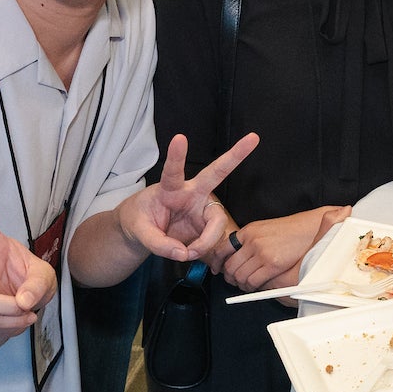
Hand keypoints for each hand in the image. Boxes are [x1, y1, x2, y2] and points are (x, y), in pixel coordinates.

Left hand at [117, 133, 258, 261]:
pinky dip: (203, 251)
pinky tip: (192, 253)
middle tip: (253, 138)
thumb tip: (183, 253)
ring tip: (189, 254)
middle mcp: (192, 194)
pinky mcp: (208, 224)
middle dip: (235, 155)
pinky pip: (214, 240)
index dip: (176, 156)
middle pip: (216, 173)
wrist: (145, 231)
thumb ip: (158, 243)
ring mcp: (203, 208)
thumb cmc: (140, 221)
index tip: (180, 137)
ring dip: (206, 242)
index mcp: (170, 189)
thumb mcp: (140, 232)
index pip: (173, 171)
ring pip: (217, 223)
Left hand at [223, 205, 350, 291]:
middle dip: (229, 277)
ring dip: (241, 284)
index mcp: (248, 231)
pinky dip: (251, 287)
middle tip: (234, 281)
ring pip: (240, 276)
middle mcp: (252, 241)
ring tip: (246, 285)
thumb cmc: (289, 230)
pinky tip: (256, 286)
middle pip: (230, 266)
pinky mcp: (272, 264)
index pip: (222, 248)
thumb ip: (249, 240)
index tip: (217, 269)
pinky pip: (253, 281)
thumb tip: (236, 257)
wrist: (308, 228)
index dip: (217, 262)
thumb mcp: (264, 229)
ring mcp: (261, 253)